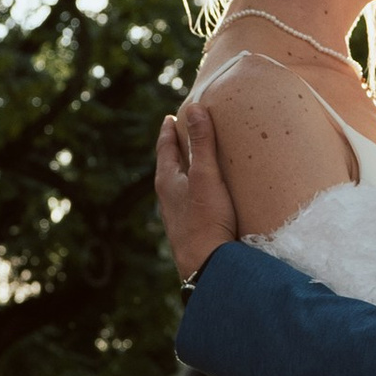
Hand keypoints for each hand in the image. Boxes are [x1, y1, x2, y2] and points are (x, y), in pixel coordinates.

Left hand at [157, 99, 237, 283]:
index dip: (169, 131)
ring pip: (180, 185)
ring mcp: (178, 215)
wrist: (208, 266)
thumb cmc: (205, 220)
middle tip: (185, 133)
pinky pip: (192, 201)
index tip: (171, 117)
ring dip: (187, 170)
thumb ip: (202, 143)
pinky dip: (198, 189)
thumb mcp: (206, 176)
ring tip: (199, 160)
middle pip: (170, 166)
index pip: (165, 148)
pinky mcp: (192, 229)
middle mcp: (168, 198)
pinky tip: (211, 195)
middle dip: (177, 148)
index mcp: (167, 181)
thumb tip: (194, 109)